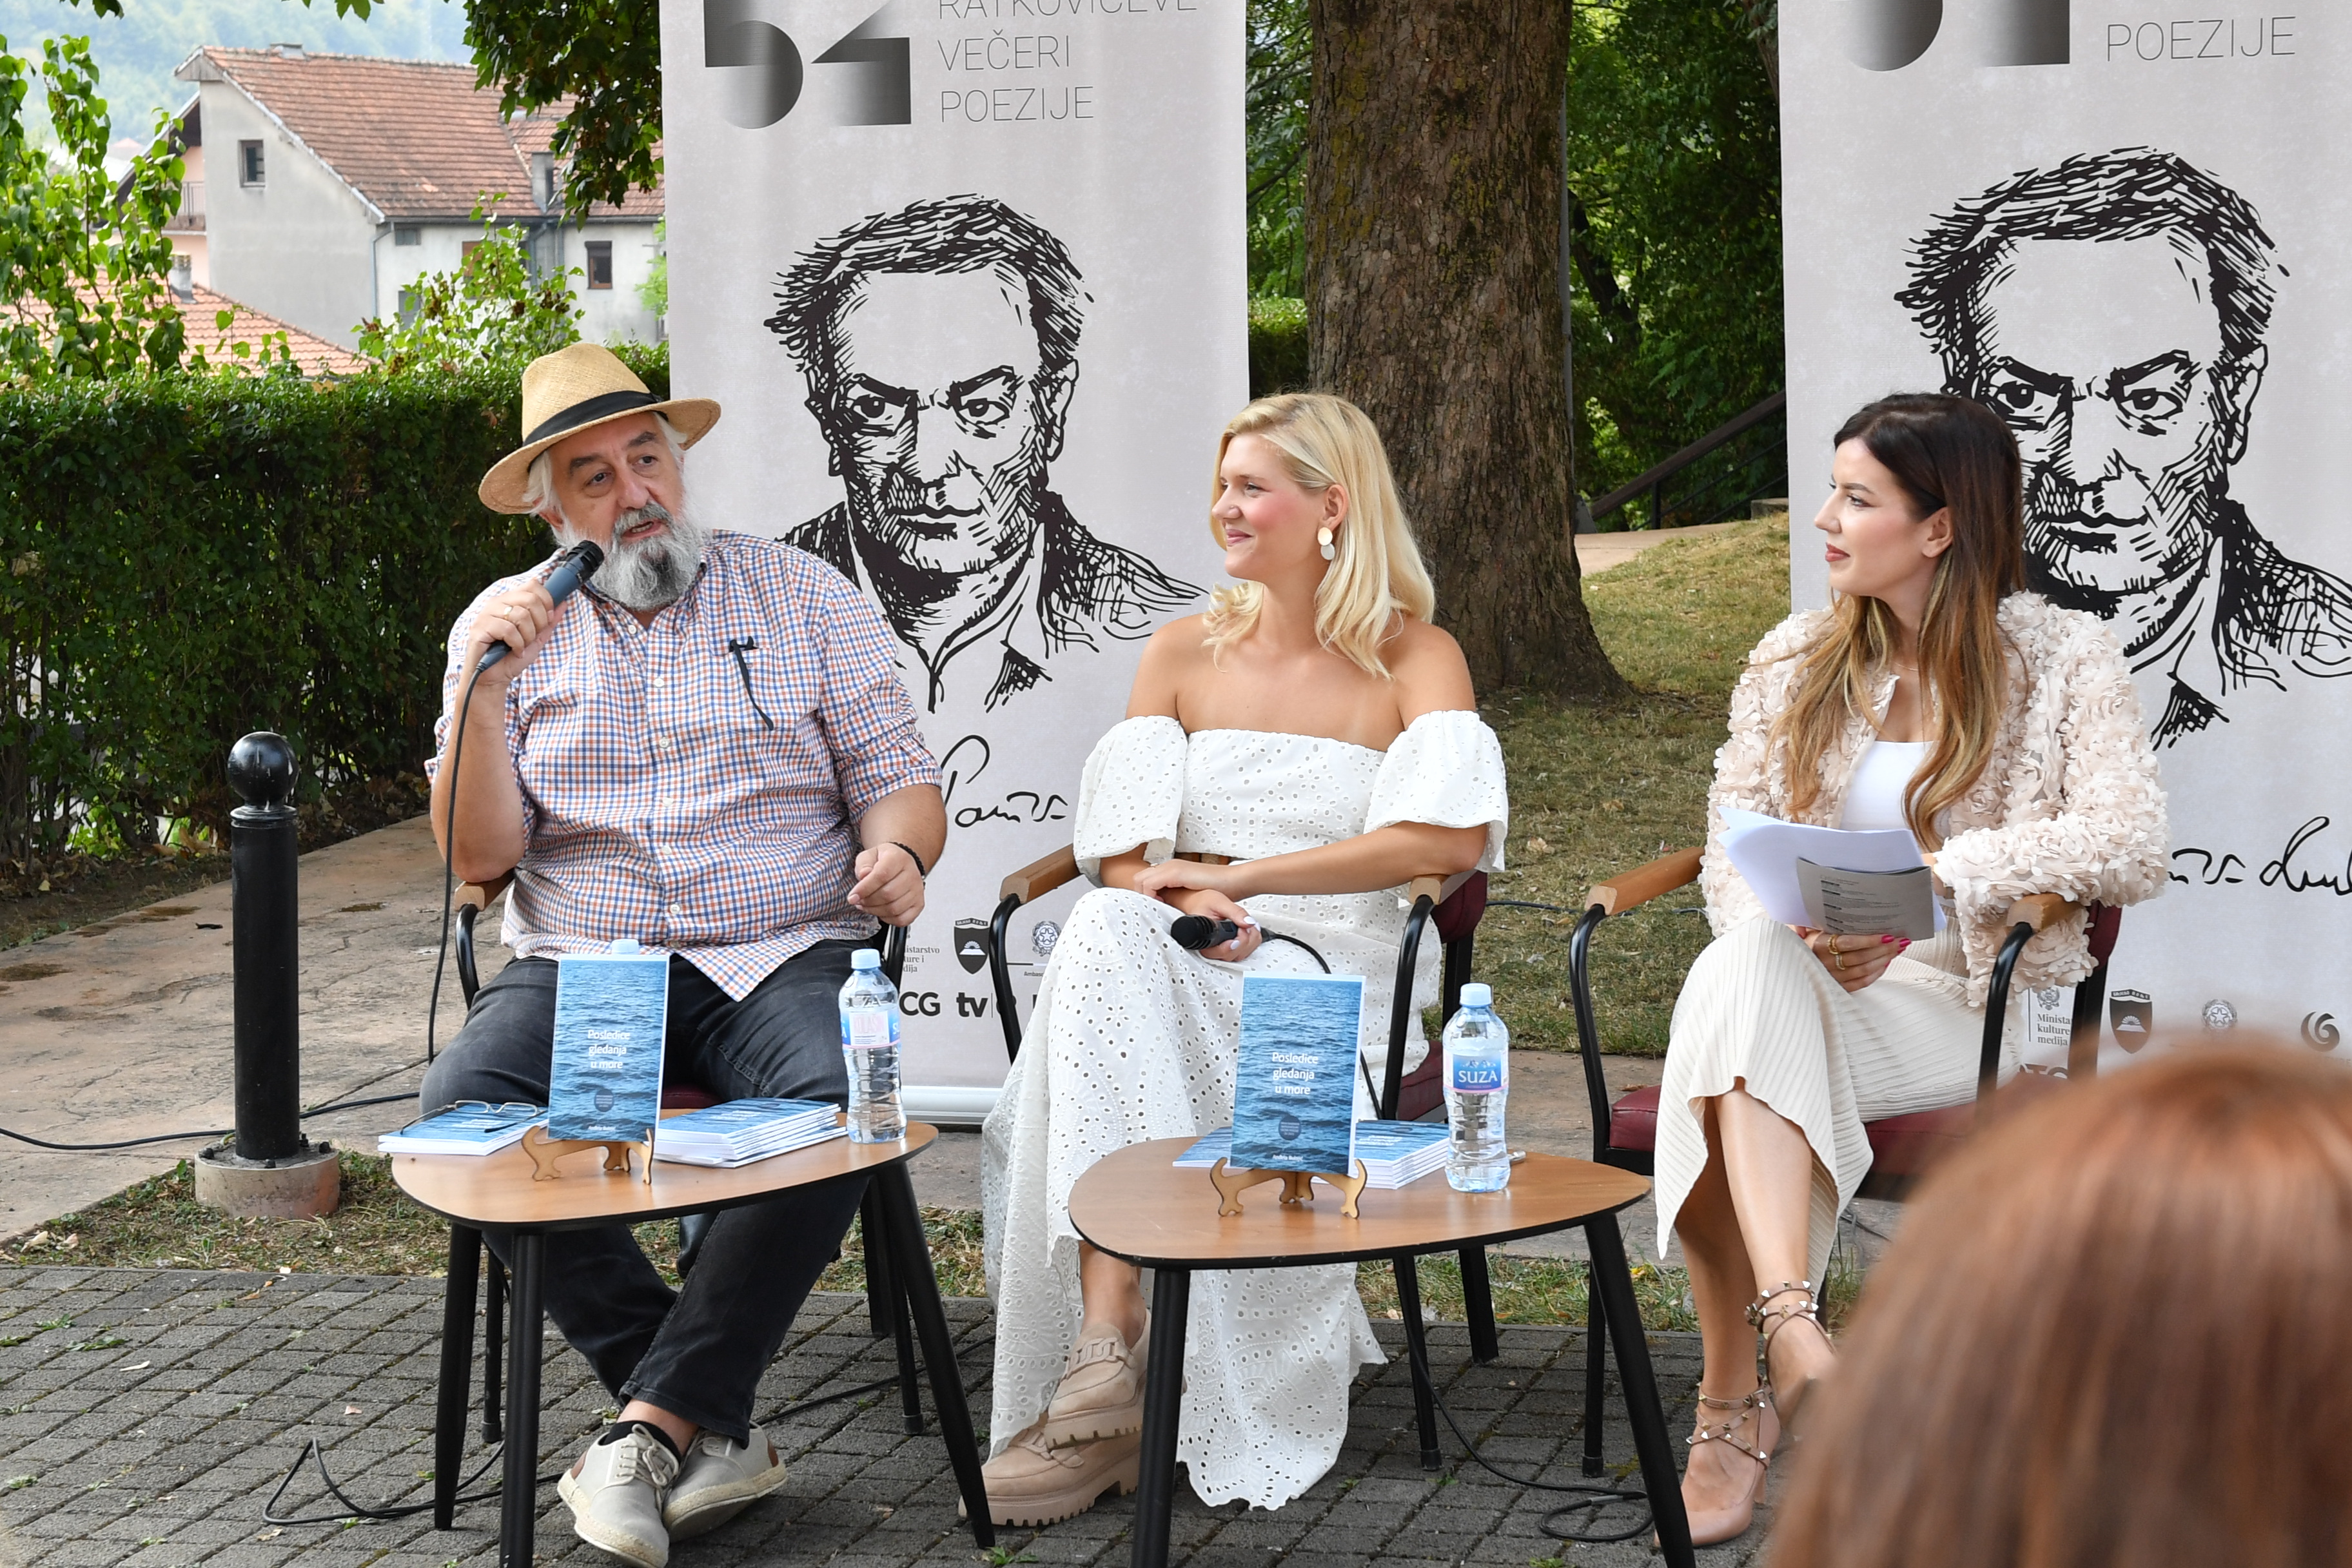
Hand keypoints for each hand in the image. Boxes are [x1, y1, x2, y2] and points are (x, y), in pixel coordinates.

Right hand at [461, 575, 563, 685]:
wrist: (494, 679)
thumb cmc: (512, 658)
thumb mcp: (537, 638)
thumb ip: (549, 621)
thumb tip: (563, 603)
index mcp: (510, 601)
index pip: (533, 585)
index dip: (546, 602)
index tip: (547, 620)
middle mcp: (497, 603)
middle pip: (530, 599)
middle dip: (539, 622)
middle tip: (532, 637)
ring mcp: (486, 614)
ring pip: (521, 615)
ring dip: (528, 636)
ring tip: (521, 646)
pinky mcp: (480, 628)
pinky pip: (508, 629)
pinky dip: (517, 644)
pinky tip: (514, 651)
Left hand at [850, 842, 924, 925]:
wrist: (900, 864)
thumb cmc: (883, 861)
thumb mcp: (869, 855)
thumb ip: (863, 864)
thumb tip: (863, 875)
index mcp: (898, 859)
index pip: (882, 875)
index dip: (865, 888)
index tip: (853, 896)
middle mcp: (912, 874)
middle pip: (888, 894)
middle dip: (868, 901)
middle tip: (858, 900)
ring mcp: (917, 891)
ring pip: (894, 909)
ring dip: (875, 910)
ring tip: (866, 905)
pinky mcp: (919, 904)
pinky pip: (903, 919)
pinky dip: (887, 919)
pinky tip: (880, 911)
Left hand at [1131, 857, 1245, 900]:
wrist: (1233, 881)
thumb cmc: (1218, 889)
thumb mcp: (1192, 892)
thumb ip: (1178, 895)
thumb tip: (1166, 906)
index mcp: (1171, 870)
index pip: (1144, 880)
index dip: (1144, 895)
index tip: (1153, 908)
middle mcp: (1169, 865)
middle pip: (1138, 879)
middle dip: (1140, 895)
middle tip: (1152, 908)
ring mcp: (1171, 867)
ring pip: (1140, 880)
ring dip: (1144, 896)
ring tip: (1157, 908)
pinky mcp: (1176, 872)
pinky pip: (1150, 883)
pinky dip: (1151, 895)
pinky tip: (1163, 904)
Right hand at [1164, 887, 1261, 962]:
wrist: (1198, 903)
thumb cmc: (1203, 903)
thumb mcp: (1219, 902)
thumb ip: (1235, 912)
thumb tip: (1249, 923)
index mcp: (1205, 939)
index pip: (1221, 952)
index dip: (1233, 946)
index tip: (1239, 936)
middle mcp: (1212, 948)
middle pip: (1233, 956)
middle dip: (1245, 941)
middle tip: (1244, 925)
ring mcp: (1221, 950)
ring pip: (1240, 956)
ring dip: (1250, 941)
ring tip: (1247, 926)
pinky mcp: (1229, 949)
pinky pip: (1244, 952)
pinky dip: (1251, 942)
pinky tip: (1248, 930)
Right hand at [1796, 927, 1908, 993]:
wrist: (1791, 966)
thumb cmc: (1801, 943)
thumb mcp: (1801, 930)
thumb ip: (1806, 923)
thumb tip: (1805, 924)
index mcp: (1817, 946)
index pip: (1849, 943)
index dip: (1870, 940)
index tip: (1887, 936)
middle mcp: (1825, 963)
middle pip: (1861, 957)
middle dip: (1884, 949)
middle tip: (1900, 941)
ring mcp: (1832, 977)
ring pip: (1864, 970)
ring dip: (1884, 960)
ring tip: (1897, 950)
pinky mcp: (1838, 987)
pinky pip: (1861, 983)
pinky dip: (1876, 974)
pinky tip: (1885, 963)